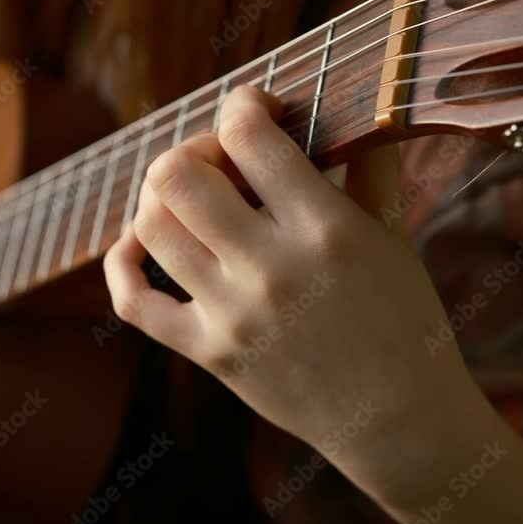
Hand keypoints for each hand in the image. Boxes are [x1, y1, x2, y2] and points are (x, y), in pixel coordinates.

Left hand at [103, 86, 493, 498]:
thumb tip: (339, 115)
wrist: (396, 420)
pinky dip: (120, 262)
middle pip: (176, 176)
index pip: (248, 135)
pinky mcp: (206, 351)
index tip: (252, 110)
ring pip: (150, 227)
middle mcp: (270, 267)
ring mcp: (231, 313)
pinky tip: (137, 244)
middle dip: (191, 151)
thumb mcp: (393, 236)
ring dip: (159, 200)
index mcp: (325, 228)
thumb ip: (364, 169)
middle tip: (216, 162)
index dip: (241, 103)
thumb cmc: (402, 320)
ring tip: (188, 203)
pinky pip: (131, 300)